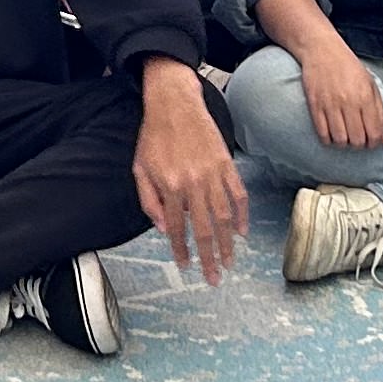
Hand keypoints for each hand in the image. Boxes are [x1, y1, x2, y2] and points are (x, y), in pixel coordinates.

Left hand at [134, 60, 246, 284]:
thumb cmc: (154, 136)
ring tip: (230, 262)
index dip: (182, 250)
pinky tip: (242, 232)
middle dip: (209, 258)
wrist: (174, 103)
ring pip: (224, 217)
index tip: (186, 267)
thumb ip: (148, 200)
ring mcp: (212, 174)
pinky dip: (242, 215)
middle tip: (215, 278)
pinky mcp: (226, 164)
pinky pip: (238, 194)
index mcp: (169, 186)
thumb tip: (162, 229)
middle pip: (204, 229)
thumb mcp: (139, 168)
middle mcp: (193, 184)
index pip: (176, 228)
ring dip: (228, 243)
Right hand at [296, 33, 382, 151]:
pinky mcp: (315, 105)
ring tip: (345, 136)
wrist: (321, 49)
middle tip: (358, 138)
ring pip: (339, 140)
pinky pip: (322, 133)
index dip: (374, 143)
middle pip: (357, 140)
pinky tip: (332, 133)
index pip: (374, 133)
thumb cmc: (347, 66)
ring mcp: (330, 104)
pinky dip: (328, 139)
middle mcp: (348, 102)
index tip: (372, 142)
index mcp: (365, 97)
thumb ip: (379, 111)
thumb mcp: (370, 84)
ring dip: (343, 143)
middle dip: (359, 144)